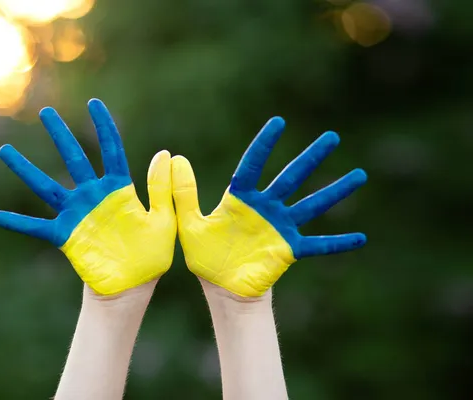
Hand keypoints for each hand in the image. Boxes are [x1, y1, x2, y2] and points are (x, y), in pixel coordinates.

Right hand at [0, 99, 175, 295]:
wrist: (133, 284)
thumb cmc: (151, 254)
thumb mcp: (162, 219)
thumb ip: (161, 189)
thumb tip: (165, 153)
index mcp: (118, 189)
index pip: (111, 150)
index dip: (104, 127)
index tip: (94, 104)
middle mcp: (93, 196)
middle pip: (74, 158)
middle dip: (60, 135)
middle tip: (45, 112)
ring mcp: (76, 214)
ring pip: (47, 187)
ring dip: (26, 169)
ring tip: (5, 151)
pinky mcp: (65, 235)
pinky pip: (35, 226)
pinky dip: (16, 222)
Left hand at [172, 117, 366, 297]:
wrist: (221, 287)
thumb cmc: (206, 256)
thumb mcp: (190, 224)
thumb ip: (183, 194)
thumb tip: (174, 157)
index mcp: (241, 199)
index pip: (254, 165)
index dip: (265, 145)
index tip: (279, 122)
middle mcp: (265, 208)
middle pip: (291, 177)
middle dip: (311, 157)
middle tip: (332, 137)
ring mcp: (280, 227)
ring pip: (312, 204)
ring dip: (335, 191)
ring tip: (359, 175)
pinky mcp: (290, 249)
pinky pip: (318, 244)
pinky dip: (338, 242)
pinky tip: (362, 238)